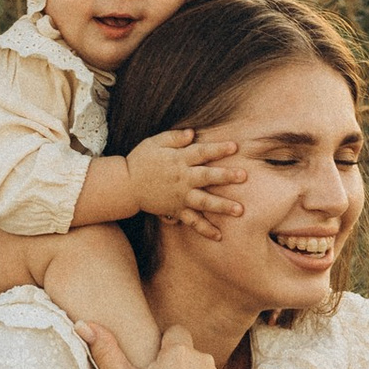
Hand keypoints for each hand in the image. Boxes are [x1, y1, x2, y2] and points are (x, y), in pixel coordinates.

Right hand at [120, 125, 247, 229]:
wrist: (125, 185)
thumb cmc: (141, 159)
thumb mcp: (154, 142)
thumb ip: (174, 137)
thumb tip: (192, 132)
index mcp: (178, 159)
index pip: (201, 152)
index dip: (218, 149)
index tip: (235, 146)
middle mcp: (182, 178)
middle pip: (206, 176)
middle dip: (225, 176)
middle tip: (243, 176)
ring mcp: (180, 196)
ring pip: (204, 201)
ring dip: (222, 206)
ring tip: (239, 210)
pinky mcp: (176, 210)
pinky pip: (192, 221)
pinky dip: (205, 229)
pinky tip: (219, 236)